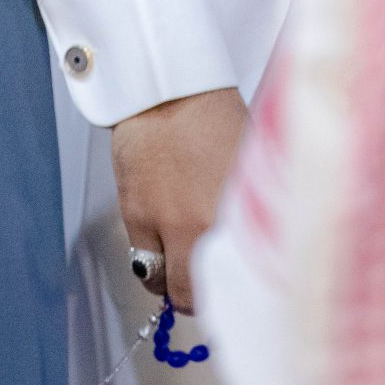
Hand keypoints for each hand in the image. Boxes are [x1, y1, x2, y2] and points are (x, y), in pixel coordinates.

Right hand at [110, 87, 247, 313]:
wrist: (168, 87)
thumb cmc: (215, 119)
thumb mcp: (248, 172)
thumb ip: (247, 218)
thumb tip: (248, 253)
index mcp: (242, 217)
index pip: (241, 286)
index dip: (234, 297)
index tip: (233, 298)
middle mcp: (207, 228)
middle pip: (197, 296)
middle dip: (196, 298)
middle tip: (199, 287)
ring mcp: (169, 224)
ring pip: (163, 283)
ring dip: (169, 281)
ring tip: (176, 265)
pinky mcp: (136, 213)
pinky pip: (140, 257)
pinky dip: (149, 256)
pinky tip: (158, 238)